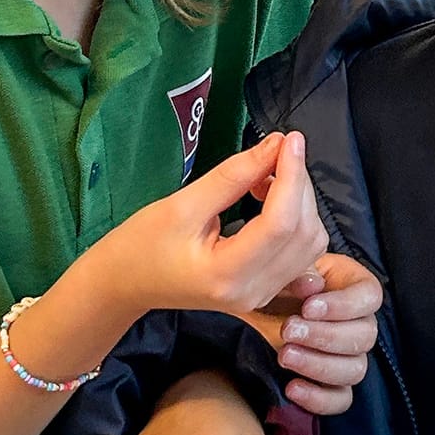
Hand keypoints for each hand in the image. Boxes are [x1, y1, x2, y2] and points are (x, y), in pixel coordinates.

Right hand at [95, 132, 327, 325]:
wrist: (125, 284)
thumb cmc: (142, 245)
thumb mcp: (181, 205)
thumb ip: (233, 176)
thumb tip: (276, 145)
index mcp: (225, 274)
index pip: (280, 223)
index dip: (292, 175)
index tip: (289, 139)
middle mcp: (252, 292)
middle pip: (302, 232)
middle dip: (297, 184)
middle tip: (274, 151)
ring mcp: (260, 296)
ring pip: (309, 242)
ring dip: (300, 201)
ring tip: (265, 177)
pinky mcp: (264, 289)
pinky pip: (300, 252)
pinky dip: (297, 219)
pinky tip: (270, 199)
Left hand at [244, 252, 383, 416]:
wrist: (257, 314)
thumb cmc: (278, 286)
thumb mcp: (285, 271)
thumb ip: (299, 272)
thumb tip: (314, 284)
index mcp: (354, 288)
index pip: (370, 297)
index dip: (343, 305)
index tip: (308, 308)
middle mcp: (360, 324)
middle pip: (365, 336)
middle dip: (325, 336)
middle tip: (288, 331)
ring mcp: (349, 358)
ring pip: (355, 369)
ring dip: (319, 365)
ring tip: (284, 355)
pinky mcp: (334, 386)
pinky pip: (341, 400)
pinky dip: (318, 398)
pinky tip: (292, 387)